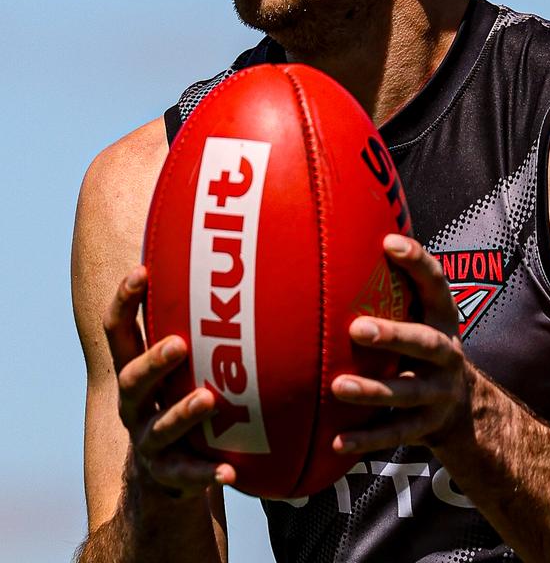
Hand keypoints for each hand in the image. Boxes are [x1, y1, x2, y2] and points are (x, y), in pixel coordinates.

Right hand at [103, 265, 236, 497]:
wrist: (166, 477)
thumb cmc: (181, 397)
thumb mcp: (182, 364)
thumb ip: (198, 324)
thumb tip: (241, 262)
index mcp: (135, 369)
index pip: (118, 331)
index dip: (125, 301)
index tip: (141, 270)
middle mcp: (135, 404)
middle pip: (132, 379)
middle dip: (154, 360)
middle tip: (180, 344)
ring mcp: (148, 441)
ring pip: (160, 426)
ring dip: (183, 412)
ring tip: (208, 398)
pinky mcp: (169, 475)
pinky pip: (187, 476)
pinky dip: (207, 474)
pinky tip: (230, 472)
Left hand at [331, 235, 474, 453]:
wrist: (465, 410)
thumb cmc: (422, 346)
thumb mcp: (420, 316)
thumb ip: (394, 288)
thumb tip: (341, 240)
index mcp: (443, 319)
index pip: (436, 283)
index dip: (417, 261)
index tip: (388, 242)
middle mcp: (448, 354)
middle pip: (425, 343)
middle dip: (393, 336)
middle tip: (357, 328)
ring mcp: (439, 394)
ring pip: (407, 393)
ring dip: (373, 390)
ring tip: (338, 387)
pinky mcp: (426, 428)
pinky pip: (394, 434)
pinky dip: (365, 439)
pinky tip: (336, 441)